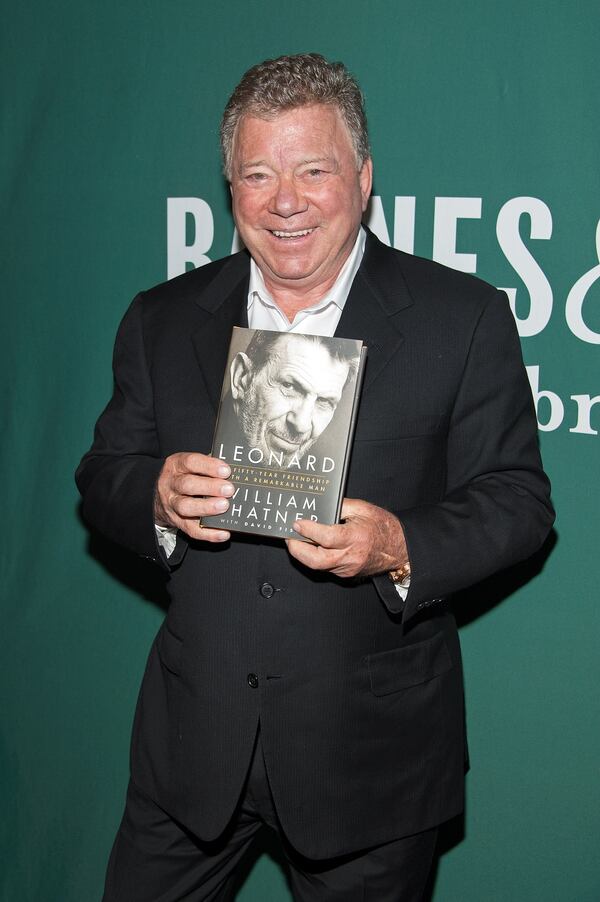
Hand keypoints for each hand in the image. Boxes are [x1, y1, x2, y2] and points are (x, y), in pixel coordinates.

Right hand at [154, 452, 233, 542]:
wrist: (160, 498)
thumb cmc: (184, 477)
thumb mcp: (190, 466)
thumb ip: (208, 466)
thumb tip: (235, 468)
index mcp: (176, 465)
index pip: (190, 462)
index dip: (208, 466)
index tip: (226, 471)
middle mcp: (171, 484)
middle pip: (187, 485)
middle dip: (210, 487)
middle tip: (229, 489)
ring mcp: (172, 505)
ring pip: (186, 507)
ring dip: (206, 507)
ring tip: (224, 506)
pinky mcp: (177, 522)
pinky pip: (191, 530)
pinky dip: (208, 534)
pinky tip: (223, 533)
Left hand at [286, 498, 407, 577]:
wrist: (399, 548)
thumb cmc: (383, 527)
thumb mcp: (363, 508)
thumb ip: (340, 506)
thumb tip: (319, 505)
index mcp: (355, 537)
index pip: (325, 537)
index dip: (308, 530)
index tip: (297, 523)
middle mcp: (350, 556)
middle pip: (316, 560)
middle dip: (297, 549)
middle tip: (289, 537)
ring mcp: (348, 568)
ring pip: (318, 566)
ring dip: (304, 554)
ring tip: (297, 540)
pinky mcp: (346, 573)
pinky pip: (326, 567)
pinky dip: (315, 557)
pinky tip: (312, 546)